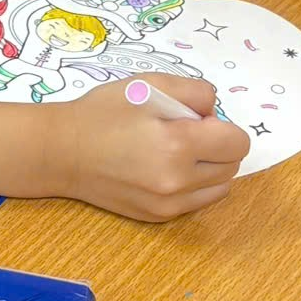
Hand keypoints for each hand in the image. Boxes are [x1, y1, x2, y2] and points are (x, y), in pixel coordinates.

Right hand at [49, 76, 251, 220]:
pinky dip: (193, 185)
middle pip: (232, 165)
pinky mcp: (159, 216)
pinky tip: (165, 170)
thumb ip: (196, 92)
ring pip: (221, 186)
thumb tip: (215, 116)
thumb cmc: (102, 113)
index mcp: (178, 144)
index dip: (223, 126)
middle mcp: (178, 180)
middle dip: (218, 146)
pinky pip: (198, 201)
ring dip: (210, 168)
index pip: (238, 142)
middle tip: (184, 133)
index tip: (196, 119)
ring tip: (178, 154)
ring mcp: (169, 204)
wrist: (62, 153)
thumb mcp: (148, 84)